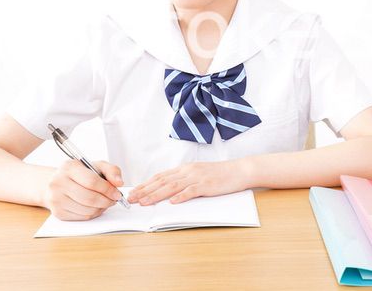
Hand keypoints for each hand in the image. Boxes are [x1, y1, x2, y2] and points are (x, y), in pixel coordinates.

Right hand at [42, 159, 123, 220]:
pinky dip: (93, 214)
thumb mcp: (96, 166)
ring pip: (87, 210)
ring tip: (105, 202)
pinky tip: (95, 207)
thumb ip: (111, 171)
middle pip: (89, 198)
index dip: (107, 189)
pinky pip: (82, 217)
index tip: (117, 193)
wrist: (55, 183)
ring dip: (101, 208)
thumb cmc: (79, 174)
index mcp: (69, 167)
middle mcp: (58, 183)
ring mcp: (56, 199)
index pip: (92, 181)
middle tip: (114, 200)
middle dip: (106, 201)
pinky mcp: (58, 212)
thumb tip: (119, 182)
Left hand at [127, 159, 250, 205]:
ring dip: (157, 195)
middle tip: (131, 199)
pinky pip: (192, 191)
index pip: (160, 176)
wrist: (239, 170)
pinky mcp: (207, 184)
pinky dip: (181, 196)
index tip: (133, 192)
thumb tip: (168, 192)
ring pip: (173, 186)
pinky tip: (172, 202)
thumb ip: (184, 181)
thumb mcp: (198, 174)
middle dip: (145, 190)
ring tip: (145, 202)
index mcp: (184, 169)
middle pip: (162, 181)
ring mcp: (197, 177)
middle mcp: (188, 171)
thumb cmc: (219, 174)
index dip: (145, 184)